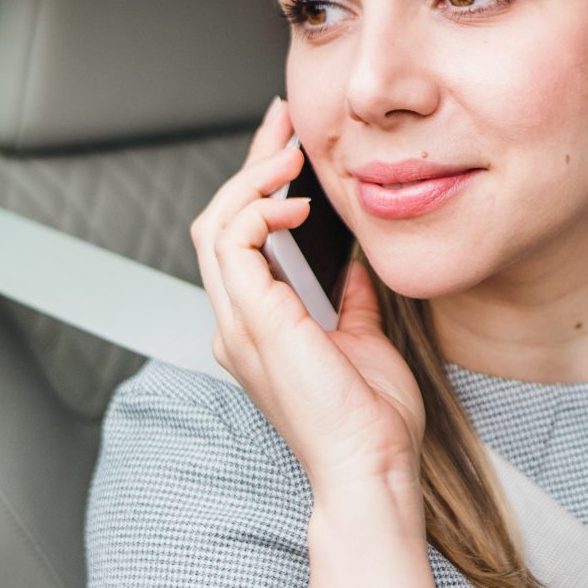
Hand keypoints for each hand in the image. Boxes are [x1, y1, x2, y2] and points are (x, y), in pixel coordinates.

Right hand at [190, 100, 425, 494]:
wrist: (371, 466)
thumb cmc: (372, 422)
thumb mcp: (364, 342)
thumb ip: (350, 302)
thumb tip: (354, 264)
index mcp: (257, 330)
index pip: (240, 242)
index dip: (257, 188)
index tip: (288, 148)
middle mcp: (237, 325)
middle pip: (218, 222)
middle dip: (249, 165)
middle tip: (282, 121)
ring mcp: (238, 325)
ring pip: (215, 225)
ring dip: (251, 178)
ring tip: (288, 150)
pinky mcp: (253, 322)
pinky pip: (233, 243)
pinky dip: (257, 210)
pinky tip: (293, 201)